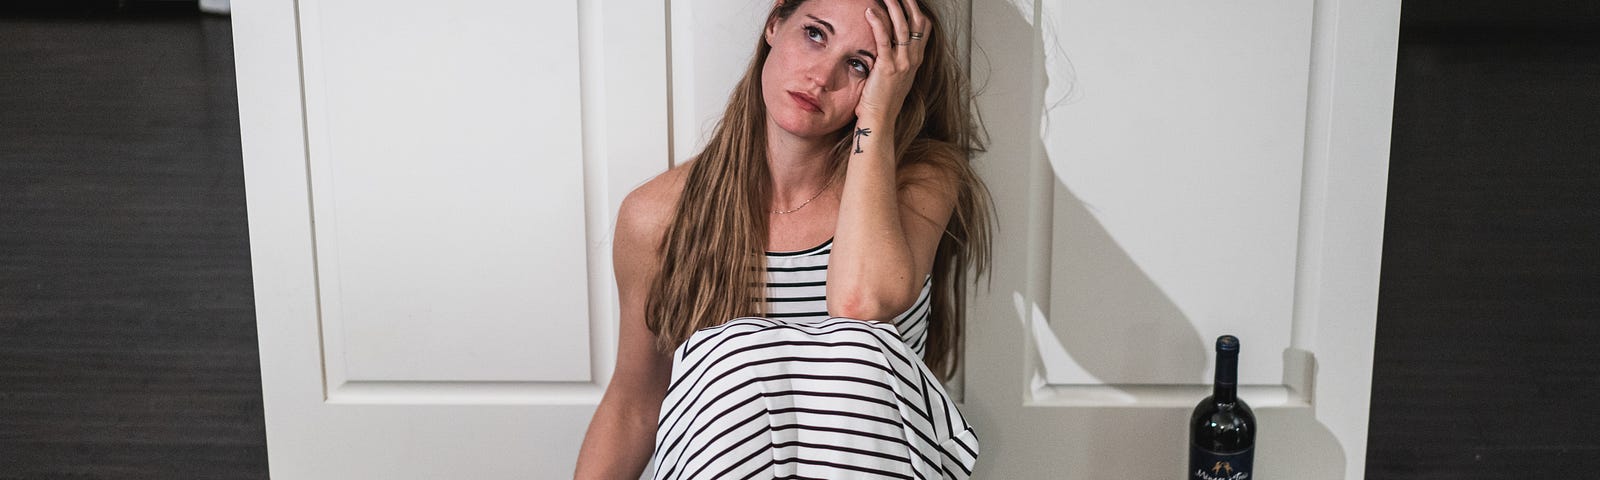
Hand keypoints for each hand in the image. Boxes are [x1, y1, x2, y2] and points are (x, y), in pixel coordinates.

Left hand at [856, 0, 927, 125]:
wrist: (880, 120)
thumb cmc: (881, 100)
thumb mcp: (894, 76)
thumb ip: (894, 59)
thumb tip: (886, 44)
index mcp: (915, 60)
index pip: (923, 28)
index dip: (916, 11)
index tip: (908, 0)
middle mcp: (913, 59)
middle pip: (916, 22)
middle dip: (908, 3)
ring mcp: (902, 63)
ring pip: (902, 27)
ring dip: (893, 7)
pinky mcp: (888, 67)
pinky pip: (884, 39)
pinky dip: (877, 22)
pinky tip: (870, 11)